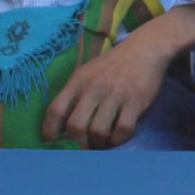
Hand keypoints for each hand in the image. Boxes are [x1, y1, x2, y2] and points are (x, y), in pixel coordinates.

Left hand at [41, 36, 173, 147]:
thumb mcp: (87, 74)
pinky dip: (119, 139)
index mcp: (78, 81)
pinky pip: (123, 129)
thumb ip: (74, 96)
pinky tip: (118, 135)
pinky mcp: (136, 101)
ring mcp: (115, 94)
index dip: (50, 131)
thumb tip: (63, 127)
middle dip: (78, 143)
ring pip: (98, 131)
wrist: (144, 49)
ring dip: (99, 142)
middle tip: (84, 146)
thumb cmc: (112, 66)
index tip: (54, 142)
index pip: (55, 110)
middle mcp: (94, 87)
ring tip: (103, 140)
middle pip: (75, 126)